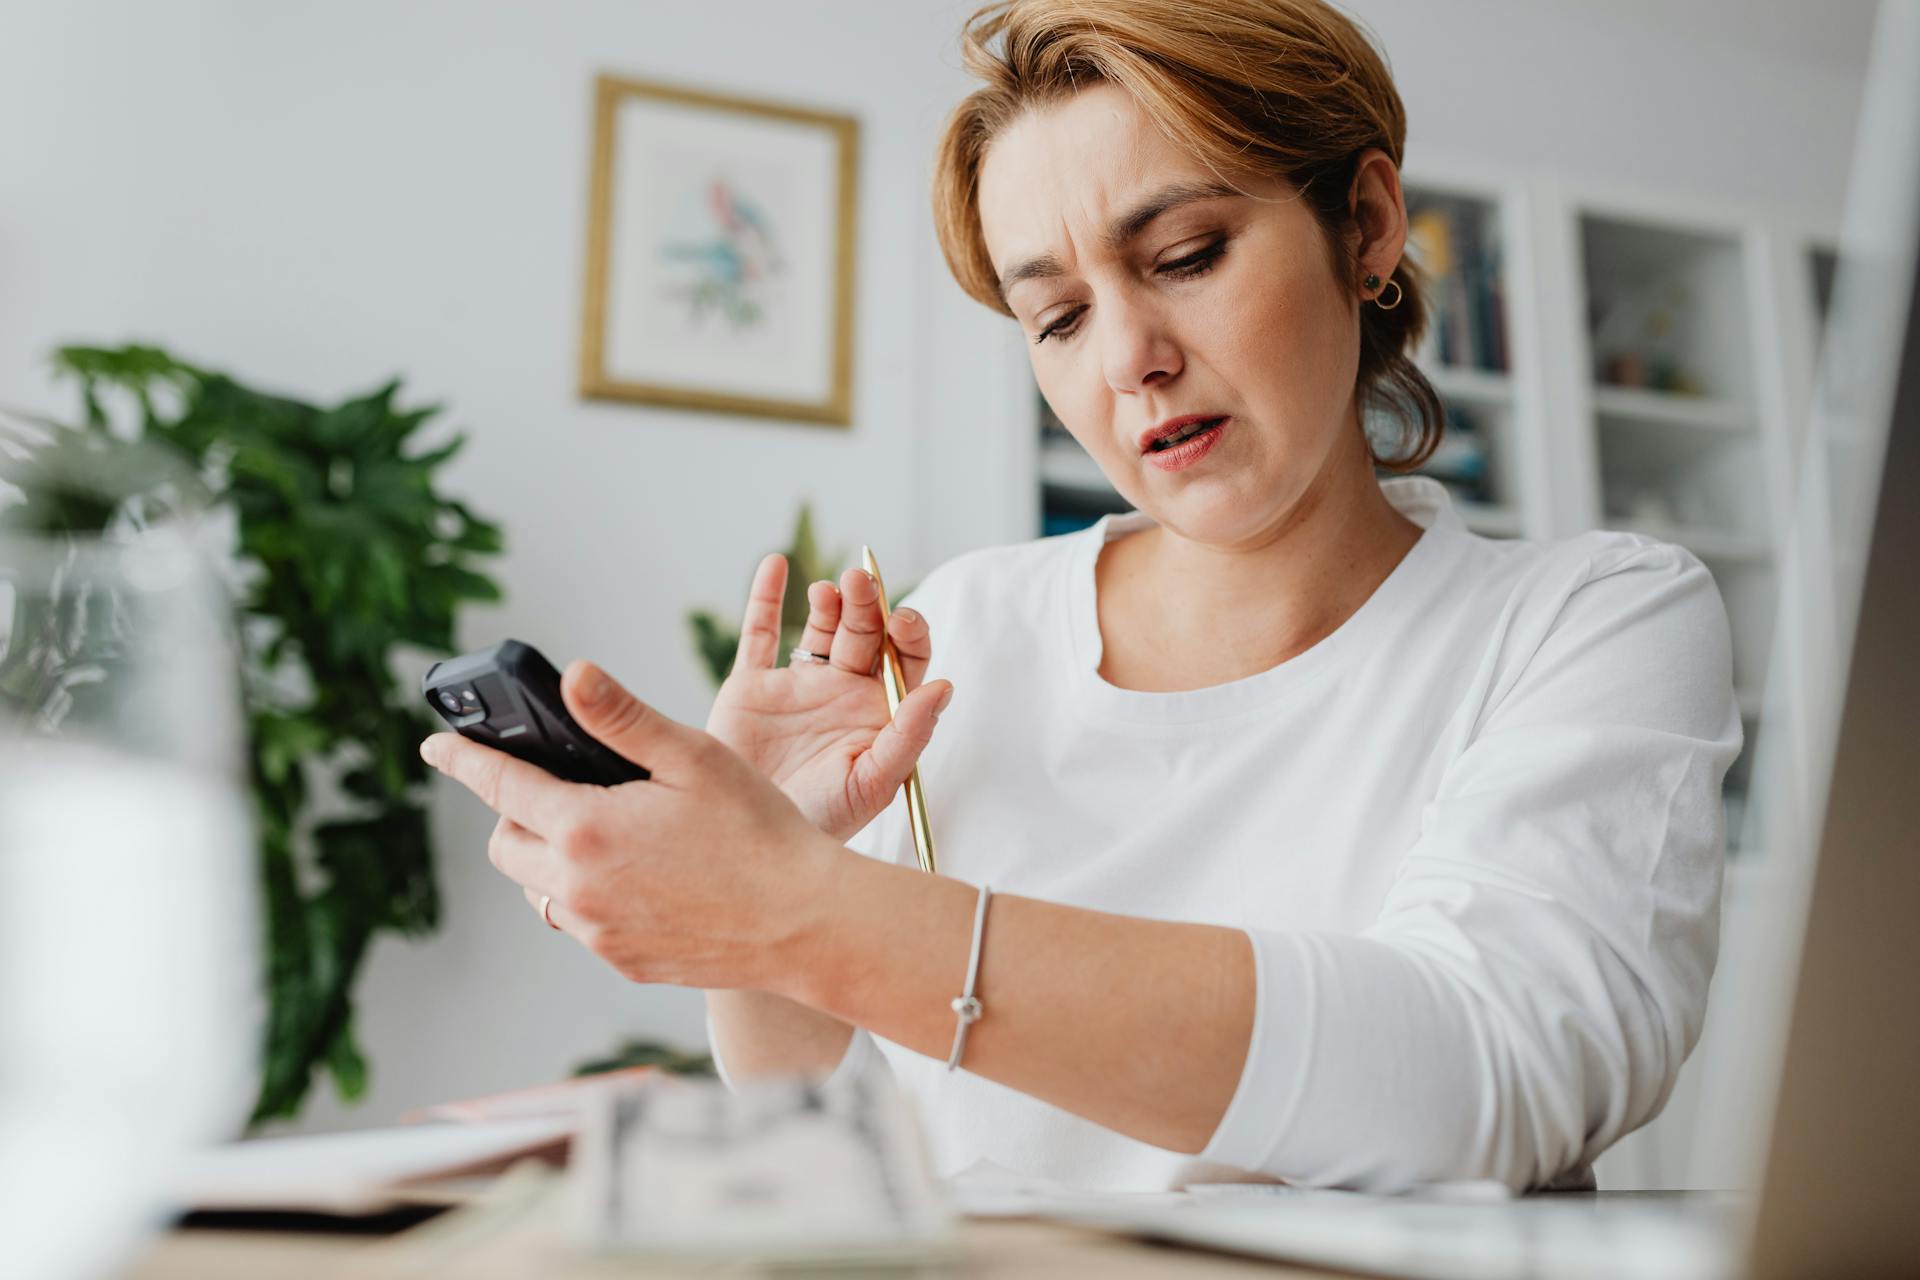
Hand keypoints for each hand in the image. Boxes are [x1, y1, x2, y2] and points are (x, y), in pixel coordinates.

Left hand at [421, 660, 842, 989]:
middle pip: (507, 846)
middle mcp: (577, 889)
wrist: (806, 923)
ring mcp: (599, 933)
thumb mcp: (694, 758)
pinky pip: (581, 924)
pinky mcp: (624, 961)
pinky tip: (643, 875)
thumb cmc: (760, 831)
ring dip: (552, 859)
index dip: (463, 760)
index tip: (436, 746)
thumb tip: (570, 677)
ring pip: (540, 892)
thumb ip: (622, 718)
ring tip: (608, 833)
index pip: (499, 787)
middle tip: (560, 788)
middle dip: (516, 813)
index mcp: (586, 829)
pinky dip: (590, 895)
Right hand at [704, 553, 953, 841]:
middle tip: (860, 585)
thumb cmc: (821, 825)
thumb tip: (943, 688)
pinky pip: (759, 634)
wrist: (750, 846)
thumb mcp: (873, 786)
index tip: (901, 621)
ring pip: (818, 627)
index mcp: (879, 712)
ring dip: (828, 602)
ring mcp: (798, 687)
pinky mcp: (751, 688)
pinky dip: (765, 596)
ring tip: (828, 592)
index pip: (905, 658)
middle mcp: (843, 692)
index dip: (908, 633)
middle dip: (867, 607)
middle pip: (864, 634)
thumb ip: (908, 737)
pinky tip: (776, 564)